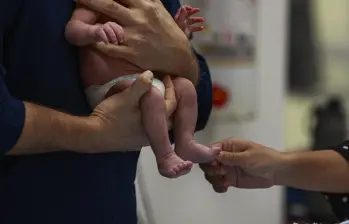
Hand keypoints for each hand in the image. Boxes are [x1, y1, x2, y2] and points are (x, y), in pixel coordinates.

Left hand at [77, 0, 198, 83]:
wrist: (178, 56)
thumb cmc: (166, 30)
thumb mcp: (157, 8)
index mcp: (146, 5)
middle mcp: (139, 19)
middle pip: (108, 5)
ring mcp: (134, 37)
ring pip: (106, 26)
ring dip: (89, 21)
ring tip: (76, 17)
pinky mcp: (132, 53)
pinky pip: (109, 47)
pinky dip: (98, 42)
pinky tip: (92, 39)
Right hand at [86, 71, 176, 150]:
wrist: (94, 136)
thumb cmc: (112, 116)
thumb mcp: (126, 97)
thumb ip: (141, 85)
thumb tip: (150, 74)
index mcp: (156, 123)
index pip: (172, 104)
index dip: (171, 89)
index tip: (167, 77)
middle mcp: (153, 134)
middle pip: (170, 117)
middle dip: (170, 102)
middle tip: (166, 88)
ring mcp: (144, 140)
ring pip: (160, 124)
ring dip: (161, 112)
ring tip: (158, 99)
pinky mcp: (135, 142)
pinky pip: (150, 128)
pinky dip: (151, 118)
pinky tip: (145, 113)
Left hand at [175, 6, 203, 37]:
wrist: (178, 40)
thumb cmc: (178, 30)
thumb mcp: (180, 22)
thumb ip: (182, 15)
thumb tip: (183, 7)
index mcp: (179, 17)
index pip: (182, 10)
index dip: (186, 8)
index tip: (191, 8)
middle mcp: (182, 20)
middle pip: (188, 14)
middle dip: (193, 11)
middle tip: (198, 10)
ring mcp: (185, 25)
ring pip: (192, 21)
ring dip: (197, 19)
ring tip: (202, 19)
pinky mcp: (188, 31)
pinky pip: (193, 28)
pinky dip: (198, 28)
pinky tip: (202, 28)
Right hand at [199, 138, 282, 191]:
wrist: (277, 171)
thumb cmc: (265, 158)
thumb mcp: (248, 156)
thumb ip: (231, 157)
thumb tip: (215, 154)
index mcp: (228, 146)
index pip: (210, 150)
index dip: (208, 157)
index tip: (214, 164)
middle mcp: (224, 157)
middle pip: (207, 163)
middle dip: (211, 169)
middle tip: (222, 172)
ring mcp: (227, 169)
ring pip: (211, 175)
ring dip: (214, 179)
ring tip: (225, 182)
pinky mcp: (230, 180)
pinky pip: (218, 184)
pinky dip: (218, 187)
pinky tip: (225, 187)